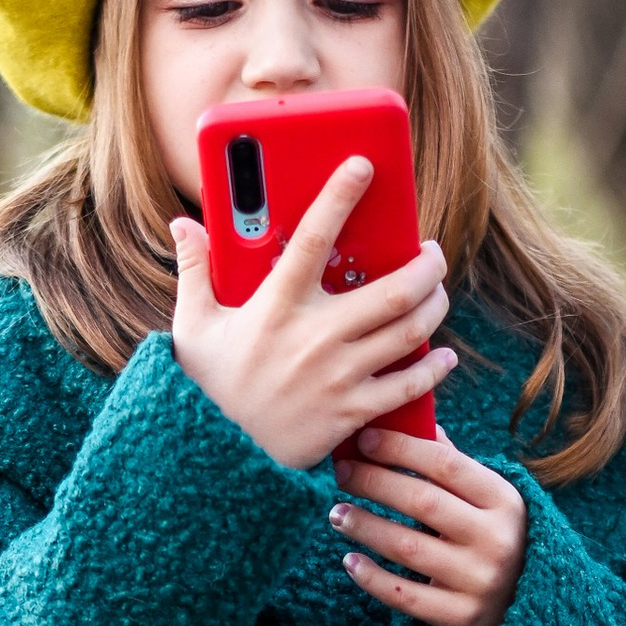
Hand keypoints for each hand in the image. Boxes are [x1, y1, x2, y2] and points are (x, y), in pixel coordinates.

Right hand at [168, 160, 455, 470]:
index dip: (338, 196)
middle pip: (390, 290)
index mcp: (276, 307)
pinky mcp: (352, 413)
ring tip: (436, 293)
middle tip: (432, 254)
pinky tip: (442, 354)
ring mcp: (338, 376)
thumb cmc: (208, 386)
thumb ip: (195, 271)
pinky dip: (433, 367)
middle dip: (425, 265)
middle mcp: (313, 337)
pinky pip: (408, 385)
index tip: (362, 165)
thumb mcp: (194, 327)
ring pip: (408, 331)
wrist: (216, 460)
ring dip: (434, 307)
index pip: (310, 238)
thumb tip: (183, 224)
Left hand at [330, 424, 527, 625]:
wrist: (533, 609)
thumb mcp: (489, 501)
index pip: (446, 464)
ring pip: (407, 548)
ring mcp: (480, 581)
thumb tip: (410, 419)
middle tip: (341, 473)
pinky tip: (350, 561)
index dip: (400, 448)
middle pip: (422, 501)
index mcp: (505, 501)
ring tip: (337, 514)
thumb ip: (454, 465)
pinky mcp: (463, 617)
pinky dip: (372, 578)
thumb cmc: (495, 540)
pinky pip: (406, 597)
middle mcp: (496, 539)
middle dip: (374, 482)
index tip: (363, 439)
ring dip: (364, 526)